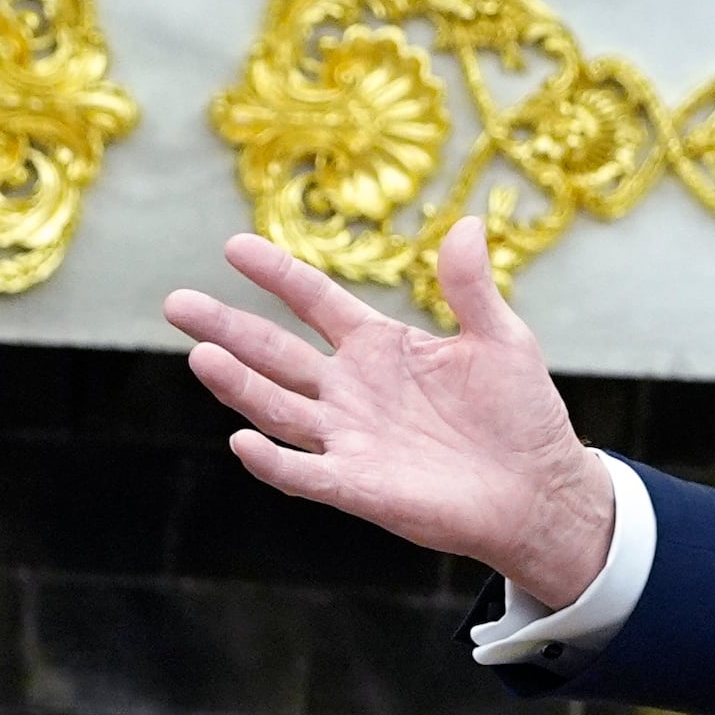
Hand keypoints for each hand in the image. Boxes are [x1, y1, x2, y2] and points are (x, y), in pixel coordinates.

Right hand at [163, 217, 620, 605]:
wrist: (540, 489)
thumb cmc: (520, 414)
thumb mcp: (501, 337)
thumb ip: (470, 287)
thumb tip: (466, 224)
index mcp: (378, 346)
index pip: (313, 301)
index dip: (276, 274)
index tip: (234, 247)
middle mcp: (351, 389)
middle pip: (274, 352)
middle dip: (225, 327)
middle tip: (175, 301)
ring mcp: (350, 438)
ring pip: (278, 407)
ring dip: (239, 384)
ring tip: (199, 354)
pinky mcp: (359, 487)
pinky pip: (304, 473)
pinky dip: (273, 461)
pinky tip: (241, 441)